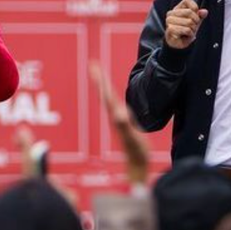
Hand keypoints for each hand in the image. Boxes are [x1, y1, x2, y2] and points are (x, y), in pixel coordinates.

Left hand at [91, 62, 148, 185]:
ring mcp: (119, 119)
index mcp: (116, 115)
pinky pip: (115, 105)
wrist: (137, 165)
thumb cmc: (137, 153)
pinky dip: (112, 97)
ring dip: (104, 86)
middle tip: (93, 64)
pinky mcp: (124, 123)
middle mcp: (115, 116)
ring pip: (109, 98)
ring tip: (99, 74)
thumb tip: (119, 115)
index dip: (101, 80)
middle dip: (99, 79)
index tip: (94, 66)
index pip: (106, 94)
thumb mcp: (133, 139)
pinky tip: (113, 97)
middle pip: (105, 93)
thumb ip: (126, 128)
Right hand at [164, 0, 206, 49]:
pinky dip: (190, 34)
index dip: (195, 7)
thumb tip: (204, 11)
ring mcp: (169, 21)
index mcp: (177, 8)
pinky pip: (186, 30)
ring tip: (189, 32)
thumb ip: (200, 15)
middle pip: (189, 12)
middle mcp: (171, 13)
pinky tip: (186, 35)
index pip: (187, 0)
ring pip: (189, 22)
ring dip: (193, 29)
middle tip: (193, 26)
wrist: (178, 43)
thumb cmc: (185, 30)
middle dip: (195, 21)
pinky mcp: (170, 29)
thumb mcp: (195, 21)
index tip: (196, 15)